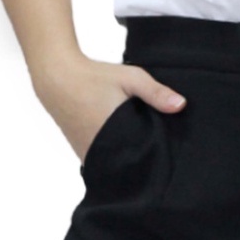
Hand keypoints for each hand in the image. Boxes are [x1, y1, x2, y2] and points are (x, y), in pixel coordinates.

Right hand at [29, 53, 187, 163]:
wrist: (58, 78)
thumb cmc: (95, 77)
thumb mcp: (131, 78)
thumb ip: (156, 92)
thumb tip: (182, 105)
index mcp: (115, 135)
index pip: (143, 156)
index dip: (158, 155)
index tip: (171, 152)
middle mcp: (100, 150)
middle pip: (131, 163)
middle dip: (146, 157)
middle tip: (163, 150)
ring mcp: (88, 154)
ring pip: (117, 163)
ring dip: (130, 157)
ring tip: (146, 145)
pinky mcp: (82, 152)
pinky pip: (104, 160)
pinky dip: (116, 154)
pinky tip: (126, 143)